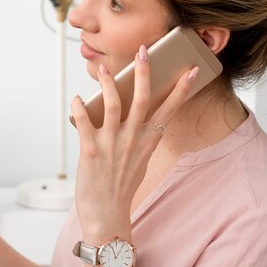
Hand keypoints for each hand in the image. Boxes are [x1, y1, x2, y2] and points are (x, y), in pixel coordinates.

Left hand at [70, 45, 197, 237]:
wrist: (107, 214)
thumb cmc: (122, 187)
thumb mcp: (139, 161)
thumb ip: (140, 139)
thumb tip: (138, 120)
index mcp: (148, 142)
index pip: (169, 110)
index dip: (181, 89)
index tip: (191, 70)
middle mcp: (133, 140)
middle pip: (142, 100)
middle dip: (144, 73)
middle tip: (143, 51)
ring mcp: (113, 144)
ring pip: (113, 105)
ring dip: (109, 84)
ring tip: (104, 69)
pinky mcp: (92, 151)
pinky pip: (84, 122)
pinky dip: (79, 108)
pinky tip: (75, 99)